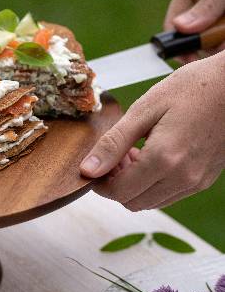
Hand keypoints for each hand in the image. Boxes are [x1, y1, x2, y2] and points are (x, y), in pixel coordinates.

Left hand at [79, 51, 224, 210]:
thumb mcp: (144, 110)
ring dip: (133, 185)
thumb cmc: (193, 88)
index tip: (93, 168)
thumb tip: (88, 169)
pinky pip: (168, 194)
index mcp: (165, 159)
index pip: (119, 192)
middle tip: (113, 157)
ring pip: (150, 201)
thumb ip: (113, 143)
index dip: (99, 184)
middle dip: (114, 185)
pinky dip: (151, 183)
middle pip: (133, 202)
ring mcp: (197, 181)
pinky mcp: (204, 179)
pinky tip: (149, 157)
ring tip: (131, 154)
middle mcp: (183, 178)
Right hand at [165, 0, 224, 63]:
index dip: (183, 44)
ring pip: (214, 33)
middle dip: (211, 42)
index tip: (196, 60)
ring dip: (223, 38)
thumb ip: (209, 2)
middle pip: (196, 32)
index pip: (173, 24)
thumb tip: (181, 28)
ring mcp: (219, 4)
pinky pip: (223, 29)